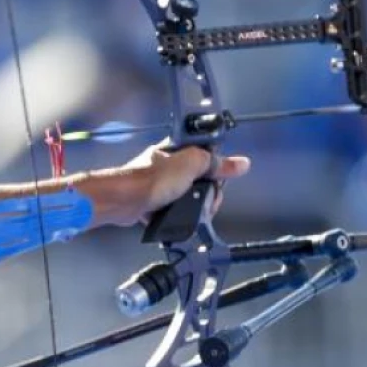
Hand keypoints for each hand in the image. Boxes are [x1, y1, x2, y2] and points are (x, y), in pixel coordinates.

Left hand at [123, 143, 250, 219]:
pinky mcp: (153, 202)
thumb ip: (216, 163)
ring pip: (188, 196)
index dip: (217, 170)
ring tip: (194, 212)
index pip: (208, 156)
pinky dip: (178, 214)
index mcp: (178, 150)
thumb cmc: (154, 179)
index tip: (219, 182)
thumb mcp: (191, 164)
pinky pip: (174, 208)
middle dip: (207, 192)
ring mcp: (160, 184)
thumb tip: (242, 163)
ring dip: (194, 205)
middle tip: (207, 201)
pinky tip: (180, 217)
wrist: (123, 200)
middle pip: (200, 178)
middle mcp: (169, 164)